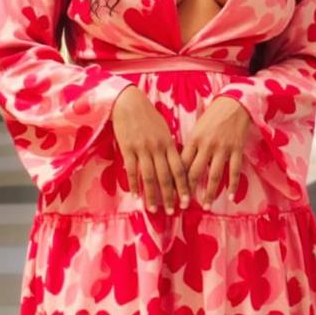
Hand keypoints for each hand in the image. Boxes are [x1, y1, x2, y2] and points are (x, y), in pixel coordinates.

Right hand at [111, 86, 189, 212]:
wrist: (129, 102)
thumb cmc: (147, 116)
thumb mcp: (164, 130)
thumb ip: (169, 147)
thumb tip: (175, 164)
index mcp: (169, 144)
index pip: (179, 170)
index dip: (184, 187)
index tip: (187, 202)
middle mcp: (158, 148)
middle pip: (166, 177)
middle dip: (170, 196)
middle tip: (173, 211)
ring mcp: (142, 149)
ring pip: (149, 177)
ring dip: (152, 195)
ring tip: (153, 209)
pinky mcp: (127, 149)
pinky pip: (132, 170)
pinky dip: (134, 184)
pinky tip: (135, 195)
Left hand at [181, 96, 250, 203]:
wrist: (234, 103)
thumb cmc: (212, 117)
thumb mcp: (196, 129)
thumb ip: (190, 147)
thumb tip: (179, 166)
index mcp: (193, 140)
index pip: (181, 164)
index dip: (175, 180)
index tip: (170, 193)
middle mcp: (207, 146)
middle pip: (194, 173)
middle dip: (188, 191)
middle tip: (184, 206)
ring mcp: (223, 148)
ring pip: (214, 175)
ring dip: (209, 193)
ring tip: (206, 206)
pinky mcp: (237, 149)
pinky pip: (234, 171)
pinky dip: (232, 185)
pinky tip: (229, 197)